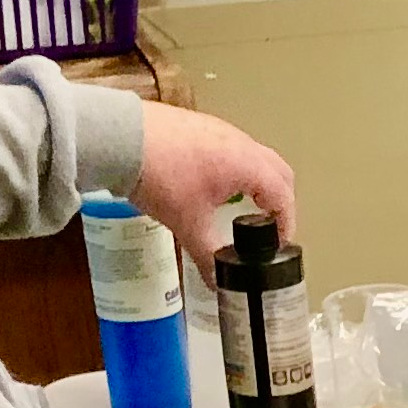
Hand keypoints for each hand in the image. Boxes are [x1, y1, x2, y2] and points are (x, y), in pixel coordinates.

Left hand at [127, 104, 297, 265]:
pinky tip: (212, 186)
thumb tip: (218, 282)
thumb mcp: (188, 224)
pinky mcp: (200, 125)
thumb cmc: (161, 177)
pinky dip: (234, 170)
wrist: (121, 137)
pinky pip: (230, 148)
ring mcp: (220, 130)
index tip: (279, 244)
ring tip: (242, 208)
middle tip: (269, 225)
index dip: (286, 224)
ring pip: (254, 157)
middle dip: (279, 201)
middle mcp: (241, 143)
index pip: (283, 197)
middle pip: (278, 172)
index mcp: (248, 166)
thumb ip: (209, 256)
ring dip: (257, 182)